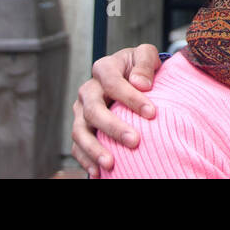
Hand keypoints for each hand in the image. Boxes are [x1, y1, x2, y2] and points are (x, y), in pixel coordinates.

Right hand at [70, 43, 161, 176]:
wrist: (131, 76)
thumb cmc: (140, 68)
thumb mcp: (146, 55)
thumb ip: (144, 63)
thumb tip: (140, 83)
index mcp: (104, 69)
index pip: (113, 83)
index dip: (131, 98)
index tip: (152, 113)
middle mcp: (88, 90)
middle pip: (93, 110)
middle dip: (113, 127)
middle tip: (135, 141)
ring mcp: (81, 110)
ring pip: (80, 131)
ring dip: (94, 149)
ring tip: (111, 164)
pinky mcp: (81, 128)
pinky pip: (77, 146)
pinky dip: (85, 160)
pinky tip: (98, 173)